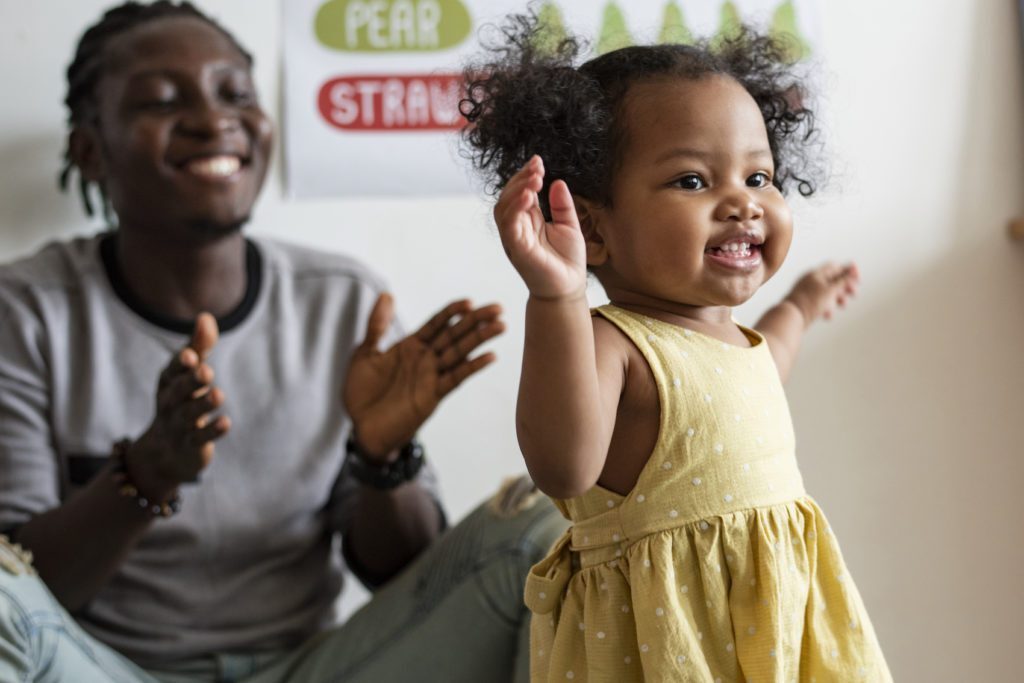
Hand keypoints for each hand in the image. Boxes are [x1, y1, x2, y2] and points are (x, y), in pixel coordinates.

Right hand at [128, 313, 230, 498]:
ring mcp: (178, 426)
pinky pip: (200, 439)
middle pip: (179, 392)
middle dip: (191, 381)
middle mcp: (170, 403)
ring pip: (189, 415)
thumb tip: (206, 316)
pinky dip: (212, 431)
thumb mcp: (187, 373)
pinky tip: (226, 423)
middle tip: (206, 371)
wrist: (164, 451)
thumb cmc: (181, 400)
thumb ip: (199, 346)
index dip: (181, 364)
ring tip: (218, 395)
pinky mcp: (191, 445)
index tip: (192, 355)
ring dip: (203, 405)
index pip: (173, 371)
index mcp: (168, 382)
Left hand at [344, 293, 503, 458]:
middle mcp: (425, 359)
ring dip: (480, 339)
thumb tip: (387, 294)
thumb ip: (377, 325)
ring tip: (500, 325)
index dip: (452, 312)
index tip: (469, 301)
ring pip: (460, 352)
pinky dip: (472, 366)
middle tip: (498, 308)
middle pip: (454, 334)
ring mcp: (431, 376)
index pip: (436, 324)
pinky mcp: (433, 395)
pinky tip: (489, 356)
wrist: (362, 429)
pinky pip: (456, 377)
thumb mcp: (365, 353)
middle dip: (476, 321)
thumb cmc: (362, 393)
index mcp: (411, 346)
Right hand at [494, 155, 586, 299]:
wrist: (569, 288)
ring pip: (504, 208)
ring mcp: (515, 239)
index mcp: (528, 221)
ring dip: (516, 190)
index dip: (525, 175)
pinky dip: (515, 209)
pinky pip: (509, 226)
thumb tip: (557, 182)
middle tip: (537, 168)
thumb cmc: (567, 261)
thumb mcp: (569, 225)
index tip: (538, 161)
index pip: (520, 193)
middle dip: (520, 179)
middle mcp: (518, 228)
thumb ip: (562, 205)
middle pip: (508, 197)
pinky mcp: (517, 249)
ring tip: (534, 179)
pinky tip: (528, 197)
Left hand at [785, 262, 859, 324]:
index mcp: (816, 273)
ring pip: (828, 292)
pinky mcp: (805, 303)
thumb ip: (842, 279)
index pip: (836, 266)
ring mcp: (807, 292)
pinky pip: (820, 303)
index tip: (858, 280)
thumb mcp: (830, 290)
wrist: (790, 318)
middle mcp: (811, 280)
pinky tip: (827, 316)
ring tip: (843, 306)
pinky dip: (827, 307)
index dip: (849, 271)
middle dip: (845, 287)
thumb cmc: (810, 302)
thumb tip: (852, 266)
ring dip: (838, 298)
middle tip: (854, 294)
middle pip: (833, 279)